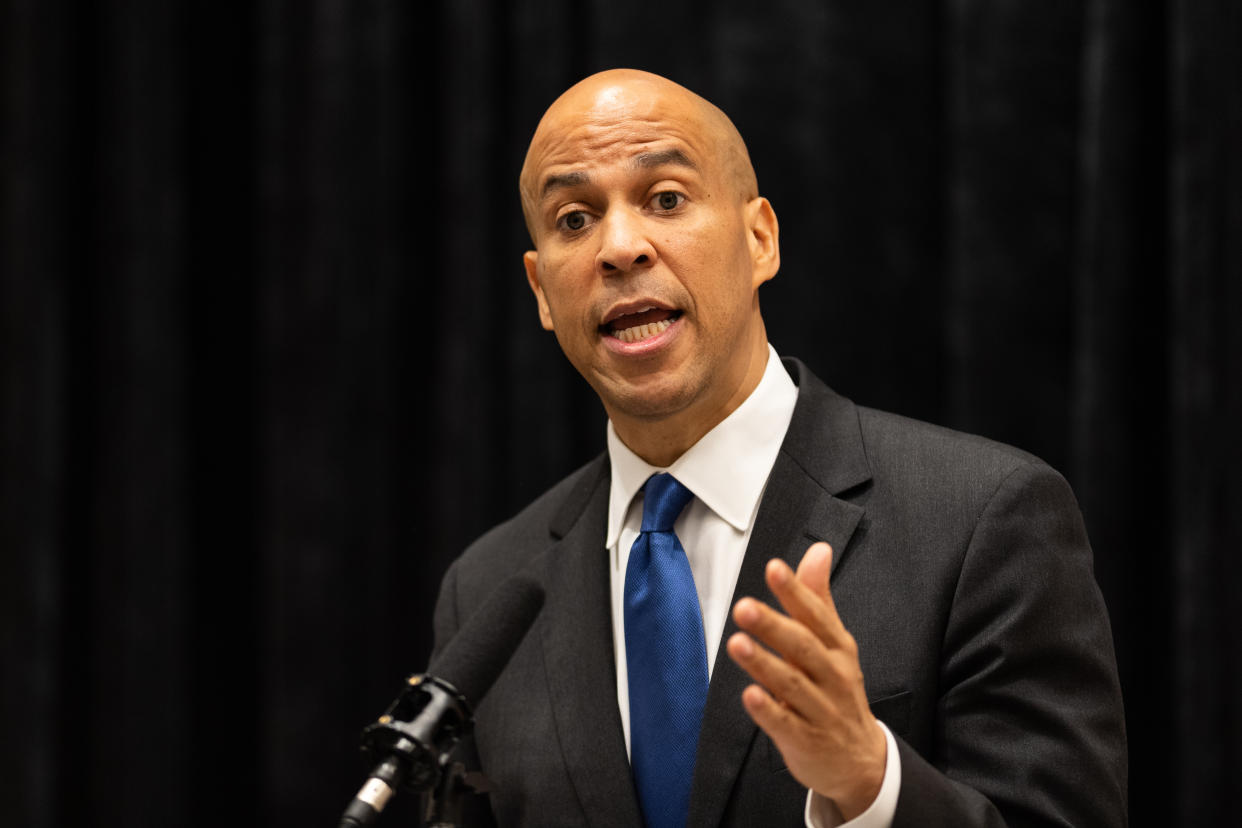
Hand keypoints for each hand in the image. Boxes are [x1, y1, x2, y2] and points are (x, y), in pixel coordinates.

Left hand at [726, 542, 886, 819]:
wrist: (861, 760)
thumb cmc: (837, 689)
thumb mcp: (834, 642)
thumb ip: (817, 597)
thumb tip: (818, 548)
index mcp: (838, 647)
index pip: (816, 615)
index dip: (795, 592)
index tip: (774, 568)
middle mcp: (832, 675)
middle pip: (802, 647)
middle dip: (773, 626)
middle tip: (743, 607)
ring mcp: (820, 709)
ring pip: (791, 684)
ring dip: (764, 665)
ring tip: (737, 644)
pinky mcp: (806, 740)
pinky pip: (786, 725)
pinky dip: (768, 711)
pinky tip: (749, 695)